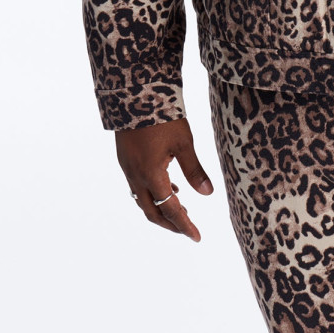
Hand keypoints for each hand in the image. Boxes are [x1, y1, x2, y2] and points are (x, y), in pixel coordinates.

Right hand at [117, 117, 213, 241]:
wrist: (135, 95)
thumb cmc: (163, 116)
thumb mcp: (184, 142)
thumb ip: (195, 170)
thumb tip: (208, 193)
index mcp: (152, 175)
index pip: (171, 210)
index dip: (184, 225)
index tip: (196, 237)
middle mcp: (136, 176)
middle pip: (152, 212)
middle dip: (170, 224)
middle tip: (187, 229)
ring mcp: (128, 168)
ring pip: (143, 200)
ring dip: (160, 209)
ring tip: (181, 208)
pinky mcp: (125, 159)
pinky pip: (137, 186)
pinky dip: (152, 194)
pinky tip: (167, 186)